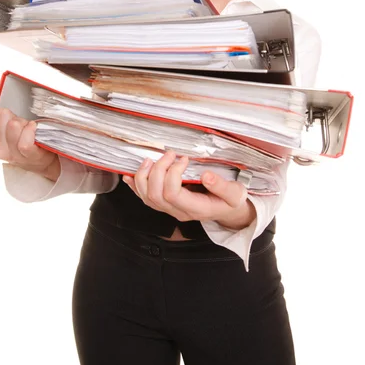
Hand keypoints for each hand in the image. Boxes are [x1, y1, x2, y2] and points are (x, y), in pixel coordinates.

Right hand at [0, 101, 60, 180]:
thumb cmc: (21, 138)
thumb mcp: (2, 127)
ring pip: (12, 126)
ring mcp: (11, 154)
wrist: (40, 158)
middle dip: (11, 113)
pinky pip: (25, 141)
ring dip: (22, 121)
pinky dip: (31, 130)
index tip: (6, 111)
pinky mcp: (27, 155)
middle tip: (18, 118)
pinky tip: (33, 127)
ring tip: (27, 124)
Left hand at [123, 151, 255, 228]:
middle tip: (168, 153)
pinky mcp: (165, 204)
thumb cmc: (230, 201)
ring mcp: (170, 209)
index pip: (173, 194)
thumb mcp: (235, 194)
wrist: (227, 211)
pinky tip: (129, 175)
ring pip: (147, 197)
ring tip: (150, 160)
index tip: (183, 159)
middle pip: (156, 195)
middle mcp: (179, 211)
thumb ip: (222, 186)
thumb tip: (206, 175)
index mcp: (196, 208)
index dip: (172, 174)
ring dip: (143, 176)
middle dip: (158, 170)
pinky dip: (135, 185)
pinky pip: (144, 198)